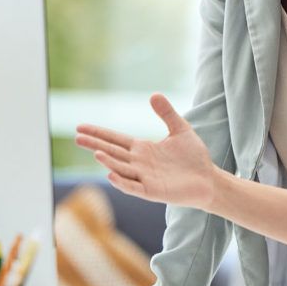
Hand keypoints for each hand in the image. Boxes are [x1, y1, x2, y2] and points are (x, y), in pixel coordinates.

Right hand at [75, 93, 218, 209]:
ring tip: (96, 152)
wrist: (209, 179)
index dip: (99, 133)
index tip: (80, 126)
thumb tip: (153, 94)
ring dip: (108, 162)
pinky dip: (122, 182)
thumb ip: (166, 113)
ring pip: (121, 169)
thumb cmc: (194, 157)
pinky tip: (111, 174)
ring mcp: (144, 177)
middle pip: (112, 152)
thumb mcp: (180, 129)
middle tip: (77, 137)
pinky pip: (133, 187)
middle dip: (95, 144)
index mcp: (142, 149)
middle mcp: (139, 163)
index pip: (115, 139)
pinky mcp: (153, 191)